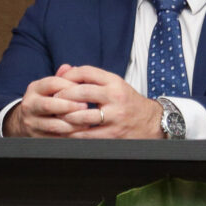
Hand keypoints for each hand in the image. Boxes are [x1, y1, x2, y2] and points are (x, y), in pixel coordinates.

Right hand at [2, 71, 100, 137]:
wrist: (25, 121)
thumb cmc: (45, 99)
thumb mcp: (48, 87)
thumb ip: (61, 77)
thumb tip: (70, 67)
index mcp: (34, 89)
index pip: (52, 83)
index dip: (69, 85)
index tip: (84, 88)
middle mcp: (29, 105)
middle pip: (49, 105)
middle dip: (70, 106)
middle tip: (86, 106)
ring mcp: (32, 123)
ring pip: (54, 125)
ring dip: (72, 123)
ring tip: (87, 121)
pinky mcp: (36, 137)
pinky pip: (55, 138)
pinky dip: (70, 136)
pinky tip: (81, 132)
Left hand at [50, 64, 165, 139]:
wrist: (152, 123)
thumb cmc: (128, 102)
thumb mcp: (115, 85)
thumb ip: (92, 78)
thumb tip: (65, 70)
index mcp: (115, 82)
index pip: (87, 72)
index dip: (69, 76)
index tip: (59, 82)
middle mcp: (115, 97)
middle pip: (81, 92)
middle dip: (63, 96)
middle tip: (53, 100)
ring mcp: (115, 117)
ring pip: (81, 116)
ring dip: (65, 117)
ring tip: (56, 117)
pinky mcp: (113, 135)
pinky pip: (87, 134)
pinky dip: (73, 134)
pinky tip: (66, 131)